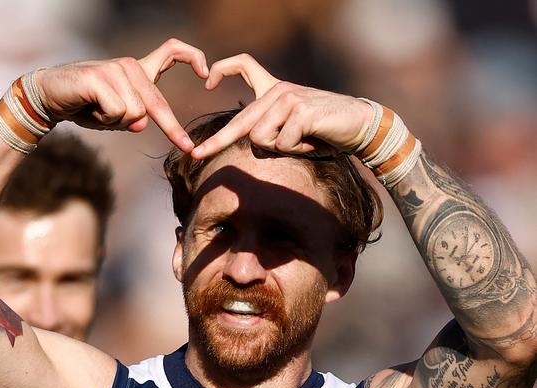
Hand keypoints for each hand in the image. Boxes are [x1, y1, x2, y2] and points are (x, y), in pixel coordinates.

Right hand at [35, 38, 208, 151]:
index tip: (206, 74)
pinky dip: (104, 119)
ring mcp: (115, 69)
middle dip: (171, 129)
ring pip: (135, 113)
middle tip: (188, 148)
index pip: (171, 54)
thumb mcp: (115, 118)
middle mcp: (130, 66)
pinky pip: (117, 111)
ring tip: (98, 113)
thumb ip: (132, 120)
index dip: (192, 58)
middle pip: (155, 104)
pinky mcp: (100, 77)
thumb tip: (142, 123)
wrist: (50, 96)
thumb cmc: (85, 107)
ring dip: (116, 123)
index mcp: (138, 72)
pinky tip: (90, 108)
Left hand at [191, 53, 371, 159]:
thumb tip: (251, 142)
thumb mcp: (293, 130)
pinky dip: (297, 151)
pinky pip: (282, 143)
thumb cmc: (324, 131)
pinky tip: (312, 142)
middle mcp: (278, 91)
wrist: (358, 125)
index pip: (245, 66)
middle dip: (218, 142)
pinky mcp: (300, 110)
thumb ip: (271, 132)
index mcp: (274, 91)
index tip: (208, 82)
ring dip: (280, 150)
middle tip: (196, 154)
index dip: (224, 70)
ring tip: (302, 143)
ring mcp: (289, 99)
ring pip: (260, 139)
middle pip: (242, 122)